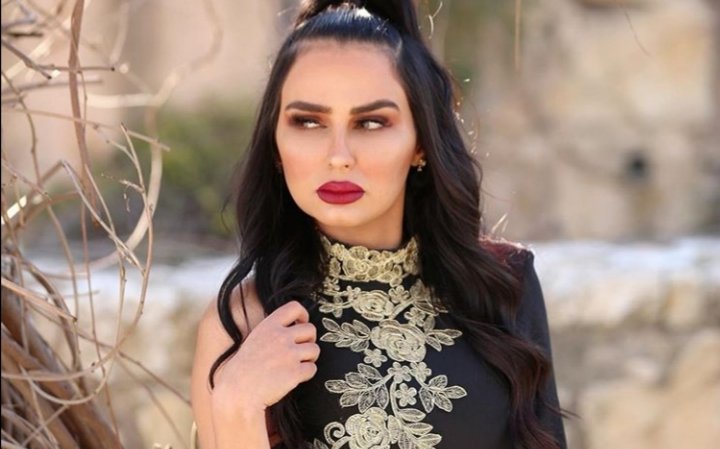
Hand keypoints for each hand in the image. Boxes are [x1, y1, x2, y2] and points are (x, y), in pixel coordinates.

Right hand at [210, 300, 318, 417]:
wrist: (238, 392)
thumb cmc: (244, 368)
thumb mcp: (255, 339)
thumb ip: (273, 331)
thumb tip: (294, 327)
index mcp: (269, 326)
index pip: (294, 307)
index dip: (303, 314)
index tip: (301, 324)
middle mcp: (280, 337)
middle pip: (311, 329)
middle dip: (309, 340)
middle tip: (300, 350)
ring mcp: (289, 354)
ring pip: (315, 350)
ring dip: (309, 358)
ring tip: (297, 365)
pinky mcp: (295, 373)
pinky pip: (312, 369)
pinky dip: (306, 374)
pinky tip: (294, 378)